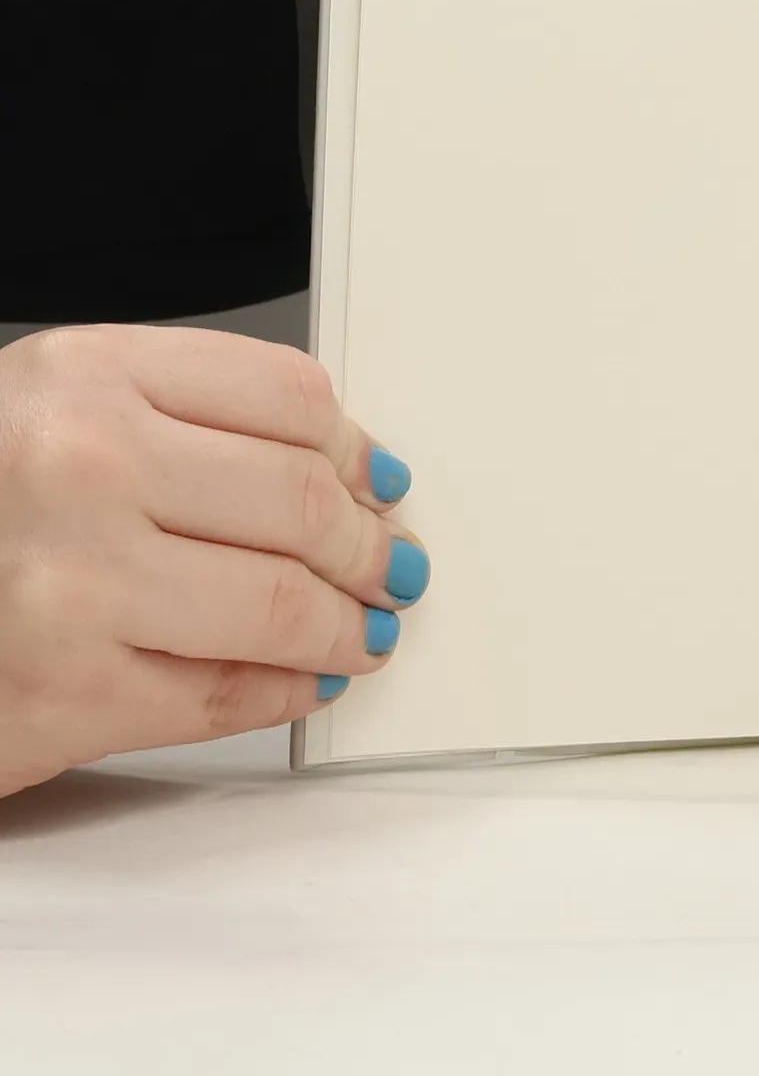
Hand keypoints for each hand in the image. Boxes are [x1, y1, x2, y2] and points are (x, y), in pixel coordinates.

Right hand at [0, 326, 425, 798]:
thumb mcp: (52, 410)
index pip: (289, 397)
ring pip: (281, 605)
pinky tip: (304, 679)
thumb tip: (345, 470)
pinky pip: (221, 696)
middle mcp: (78, 469)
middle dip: (369, 546)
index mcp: (84, 377)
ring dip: (347, 625)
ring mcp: (69, 588)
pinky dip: (286, 690)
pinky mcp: (59, 698)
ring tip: (364, 627)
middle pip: (302, 502)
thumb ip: (187, 419)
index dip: (354, 449)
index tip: (377, 479)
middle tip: (389, 564)